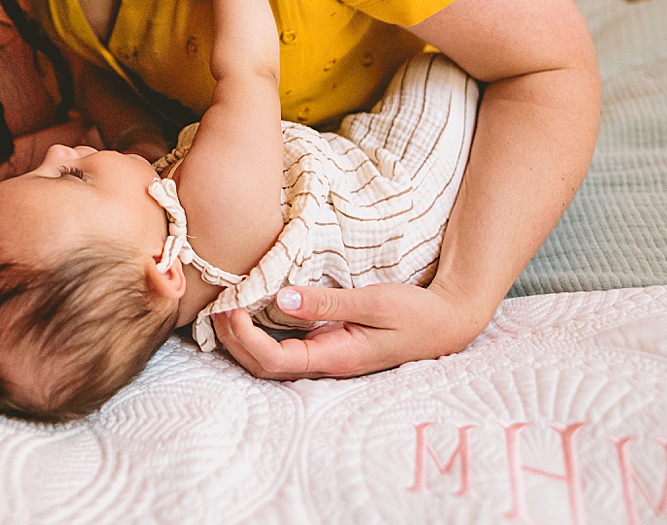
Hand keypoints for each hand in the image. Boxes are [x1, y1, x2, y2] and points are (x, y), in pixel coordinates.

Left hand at [210, 280, 493, 379]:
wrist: (447, 322)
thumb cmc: (415, 312)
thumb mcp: (374, 301)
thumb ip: (327, 302)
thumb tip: (280, 299)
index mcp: (335, 357)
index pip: (274, 361)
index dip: (244, 339)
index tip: (231, 307)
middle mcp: (327, 363)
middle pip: (263, 367)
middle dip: (234, 341)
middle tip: (219, 306)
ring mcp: (328, 357)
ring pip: (271, 361)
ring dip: (244, 340)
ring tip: (228, 308)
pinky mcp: (330, 346)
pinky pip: (286, 348)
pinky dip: (262, 334)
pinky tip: (254, 312)